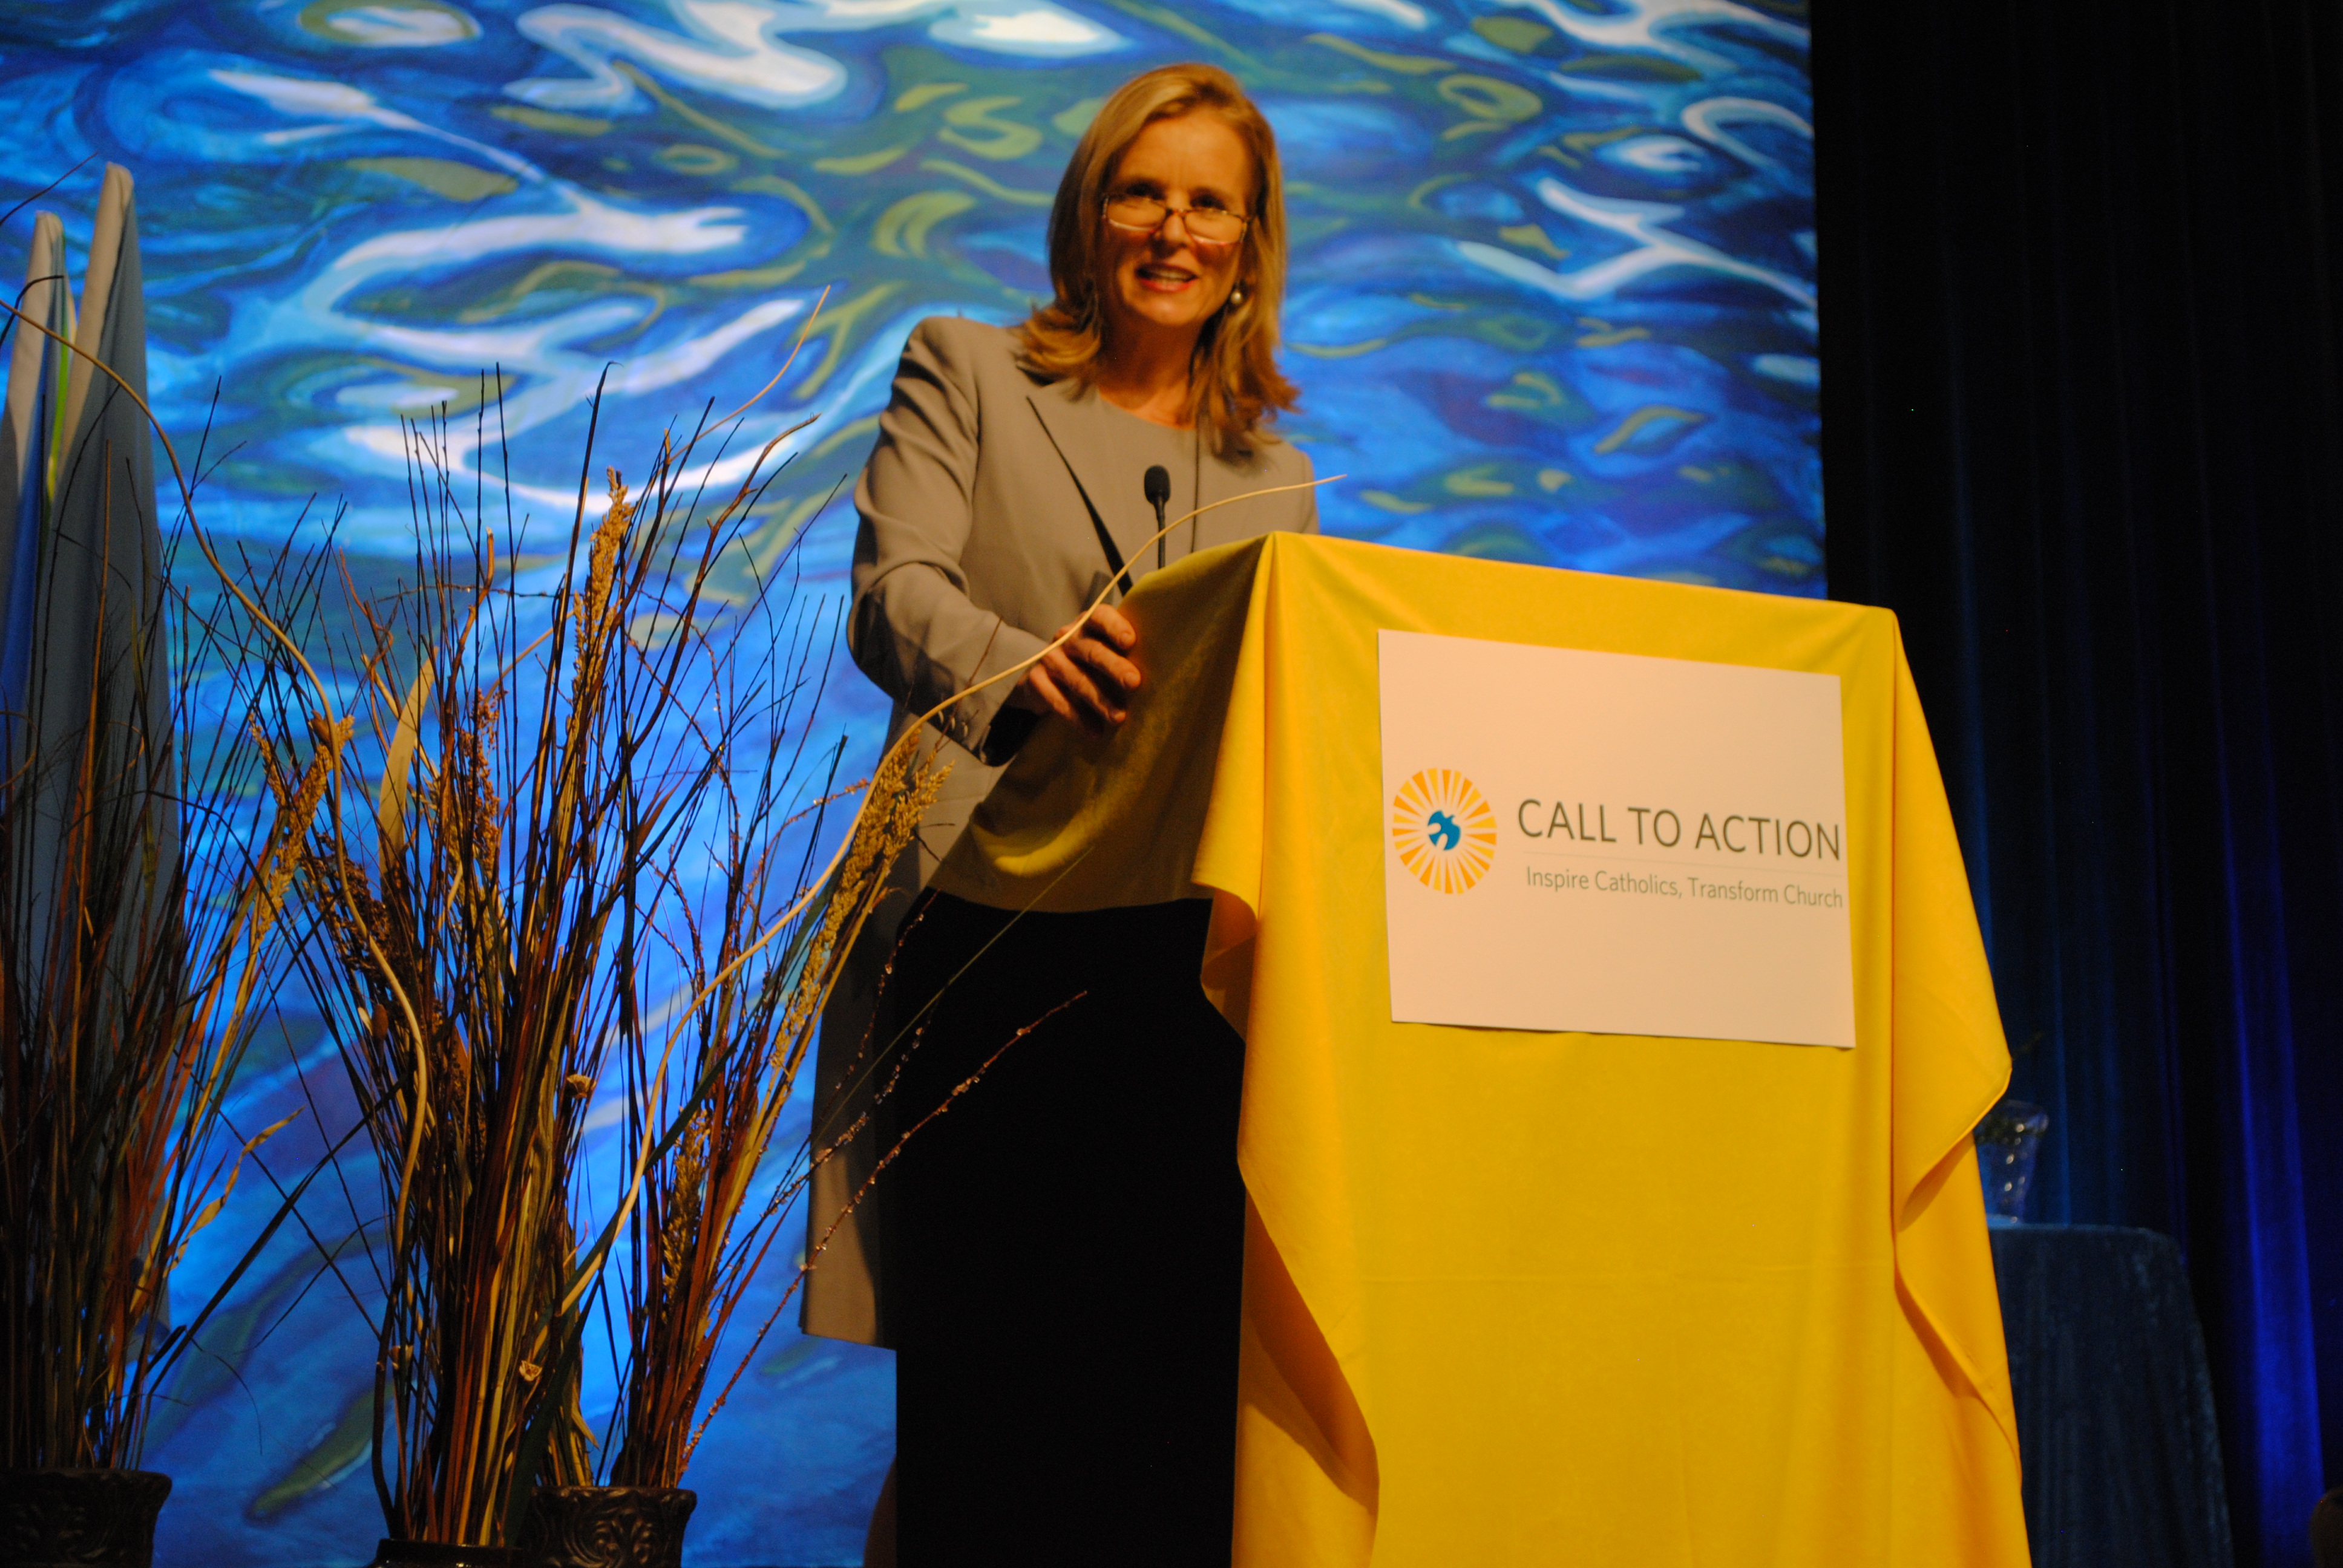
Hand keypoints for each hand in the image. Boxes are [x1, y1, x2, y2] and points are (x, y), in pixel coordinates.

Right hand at [1010, 604, 1140, 733]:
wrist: (1042, 680)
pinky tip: (1095, 732)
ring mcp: (1049, 658)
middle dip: (1114, 667)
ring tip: (1119, 718)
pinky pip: (1058, 701)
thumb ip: (1125, 654)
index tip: (1130, 641)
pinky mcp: (1036, 681)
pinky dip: (1077, 719)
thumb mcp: (1104, 652)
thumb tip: (1165, 673)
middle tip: (1134, 682)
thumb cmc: (1088, 665)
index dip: (1114, 627)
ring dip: (1099, 700)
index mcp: (1088, 624)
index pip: (1100, 617)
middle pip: (1092, 650)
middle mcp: (1067, 637)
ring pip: (1077, 679)